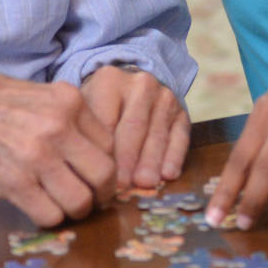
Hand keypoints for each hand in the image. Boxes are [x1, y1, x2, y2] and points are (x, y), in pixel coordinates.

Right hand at [0, 69, 116, 226]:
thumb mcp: (42, 94)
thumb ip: (73, 119)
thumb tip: (100, 152)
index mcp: (69, 102)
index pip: (110, 144)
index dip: (107, 164)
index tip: (99, 174)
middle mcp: (58, 128)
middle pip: (104, 174)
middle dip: (103, 192)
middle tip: (94, 197)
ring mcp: (36, 157)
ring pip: (80, 200)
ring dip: (78, 209)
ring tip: (68, 206)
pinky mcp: (14, 182)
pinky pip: (49, 214)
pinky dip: (51, 217)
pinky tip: (42, 207)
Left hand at [80, 64, 191, 197]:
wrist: (129, 87)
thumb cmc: (99, 106)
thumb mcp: (85, 110)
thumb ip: (85, 133)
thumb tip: (90, 171)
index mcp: (109, 81)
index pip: (107, 121)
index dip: (104, 152)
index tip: (100, 177)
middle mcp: (140, 84)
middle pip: (134, 127)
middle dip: (128, 160)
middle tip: (123, 186)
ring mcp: (164, 97)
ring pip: (157, 133)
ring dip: (151, 162)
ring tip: (145, 184)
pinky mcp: (181, 111)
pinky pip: (180, 136)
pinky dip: (174, 156)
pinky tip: (168, 175)